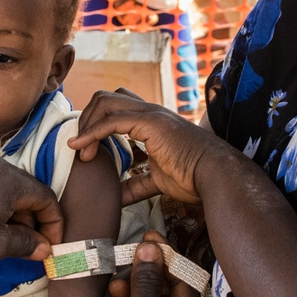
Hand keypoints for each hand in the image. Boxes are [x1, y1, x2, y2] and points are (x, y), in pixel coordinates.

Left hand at [0, 153, 64, 266]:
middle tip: (31, 245)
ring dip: (12, 211)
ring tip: (7, 236)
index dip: (54, 224)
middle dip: (33, 219)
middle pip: (26, 190)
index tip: (52, 245)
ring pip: (4, 187)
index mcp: (11, 178)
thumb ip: (26, 244)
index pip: (46, 198)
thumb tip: (45, 248)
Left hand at [68, 88, 228, 205]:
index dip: (96, 124)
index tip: (86, 150)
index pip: (116, 107)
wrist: (215, 175)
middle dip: (87, 120)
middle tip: (81, 148)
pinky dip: (91, 133)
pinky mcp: (150, 123)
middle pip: (106, 98)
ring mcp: (150, 114)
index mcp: (152, 122)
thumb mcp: (156, 181)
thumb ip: (135, 185)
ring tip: (81, 150)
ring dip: (87, 124)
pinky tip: (81, 147)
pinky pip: (111, 121)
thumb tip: (116, 198)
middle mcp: (150, 112)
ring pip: (104, 102)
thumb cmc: (193, 178)